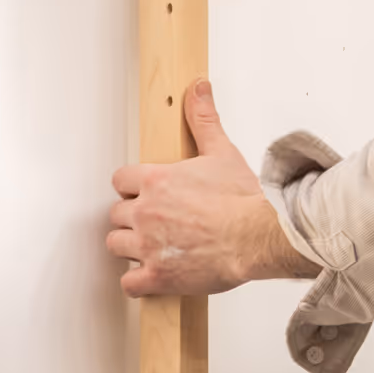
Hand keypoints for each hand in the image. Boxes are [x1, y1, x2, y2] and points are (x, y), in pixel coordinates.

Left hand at [108, 81, 317, 296]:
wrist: (257, 237)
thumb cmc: (242, 201)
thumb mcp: (221, 152)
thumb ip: (203, 120)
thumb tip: (198, 89)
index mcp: (155, 181)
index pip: (120, 180)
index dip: (133, 188)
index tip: (145, 194)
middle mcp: (145, 213)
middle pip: (116, 214)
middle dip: (132, 218)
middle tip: (154, 223)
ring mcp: (148, 246)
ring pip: (116, 245)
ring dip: (130, 247)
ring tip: (151, 248)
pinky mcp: (158, 276)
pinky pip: (129, 283)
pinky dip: (137, 283)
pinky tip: (151, 277)